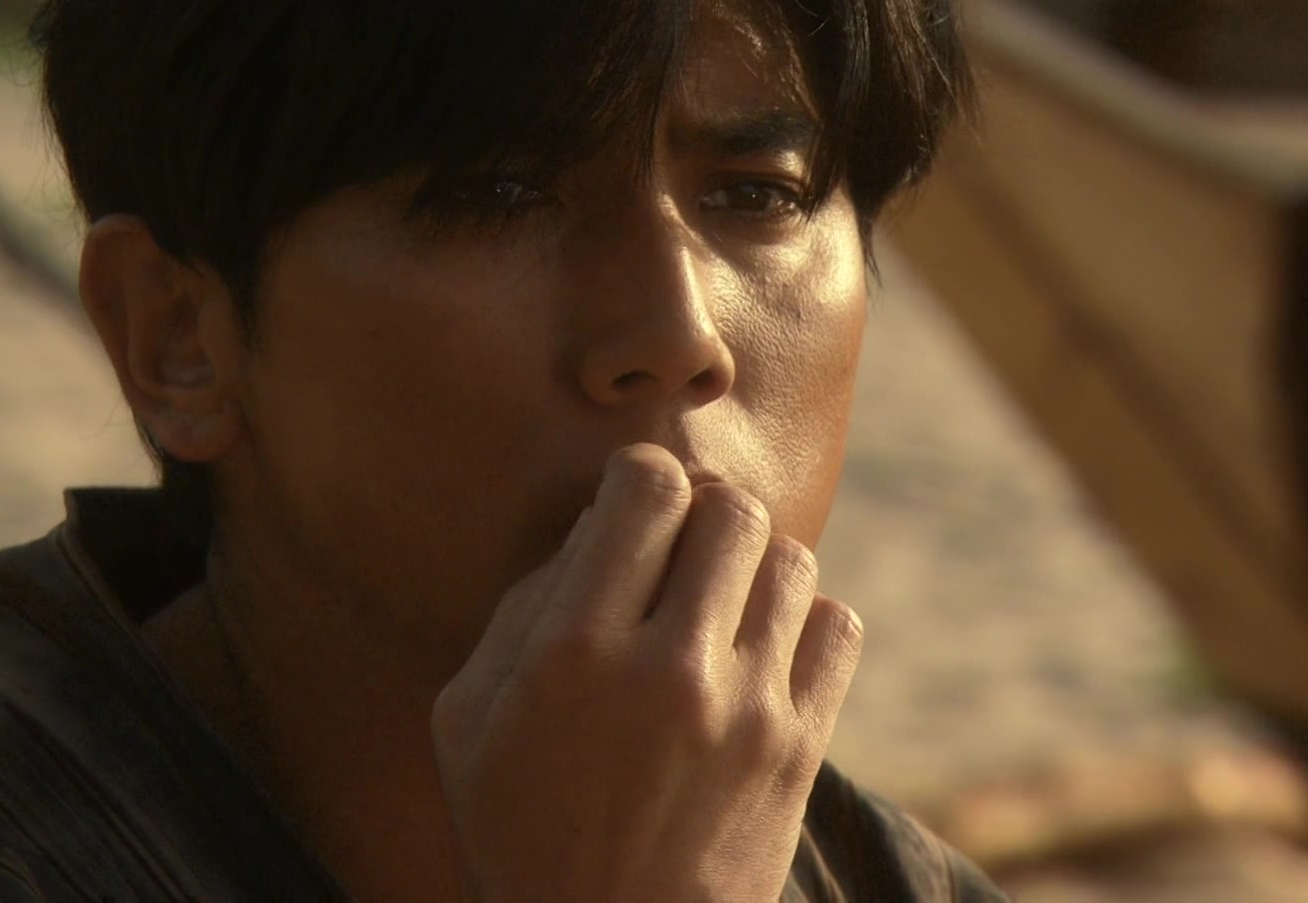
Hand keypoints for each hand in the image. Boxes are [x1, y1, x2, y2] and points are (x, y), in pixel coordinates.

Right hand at [431, 444, 863, 901]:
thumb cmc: (519, 829)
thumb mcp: (469, 717)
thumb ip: (525, 603)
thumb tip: (603, 521)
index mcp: (573, 652)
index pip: (649, 486)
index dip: (642, 478)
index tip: (632, 510)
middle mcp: (668, 670)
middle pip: (732, 509)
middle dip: (703, 513)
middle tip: (678, 556)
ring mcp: (747, 712)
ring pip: (791, 560)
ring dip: (754, 569)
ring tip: (718, 609)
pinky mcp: (801, 749)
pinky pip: (838, 625)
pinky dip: (805, 622)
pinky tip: (761, 654)